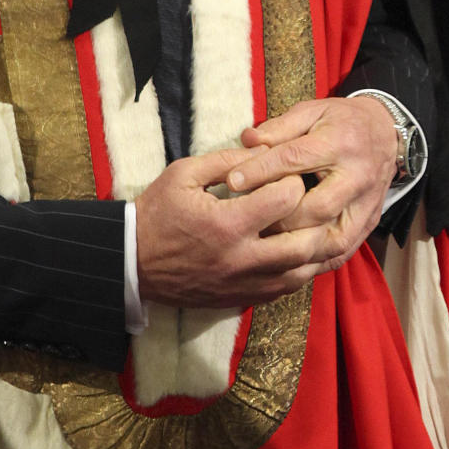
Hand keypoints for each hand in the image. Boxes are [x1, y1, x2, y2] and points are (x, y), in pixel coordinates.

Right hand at [135, 147, 307, 306]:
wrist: (132, 261)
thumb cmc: (156, 212)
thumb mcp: (183, 174)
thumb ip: (226, 160)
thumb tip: (265, 151)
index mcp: (227, 223)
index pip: (286, 199)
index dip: (294, 181)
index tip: (288, 174)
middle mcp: (242, 258)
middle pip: (305, 242)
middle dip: (316, 217)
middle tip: (311, 200)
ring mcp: (245, 283)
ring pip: (302, 272)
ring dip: (315, 248)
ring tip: (316, 225)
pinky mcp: (243, 298)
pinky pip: (287, 289)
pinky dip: (301, 269)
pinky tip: (300, 251)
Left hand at [235, 94, 397, 260]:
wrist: (386, 133)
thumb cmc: (340, 121)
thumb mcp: (311, 111)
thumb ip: (279, 127)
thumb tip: (247, 140)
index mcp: (340, 143)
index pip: (295, 159)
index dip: (261, 171)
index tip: (233, 181)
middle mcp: (357, 177)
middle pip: (316, 207)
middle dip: (279, 216)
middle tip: (247, 220)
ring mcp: (366, 205)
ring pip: (331, 238)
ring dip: (297, 246)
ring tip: (265, 246)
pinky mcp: (368, 223)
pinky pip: (342, 252)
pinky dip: (315, 261)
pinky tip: (289, 262)